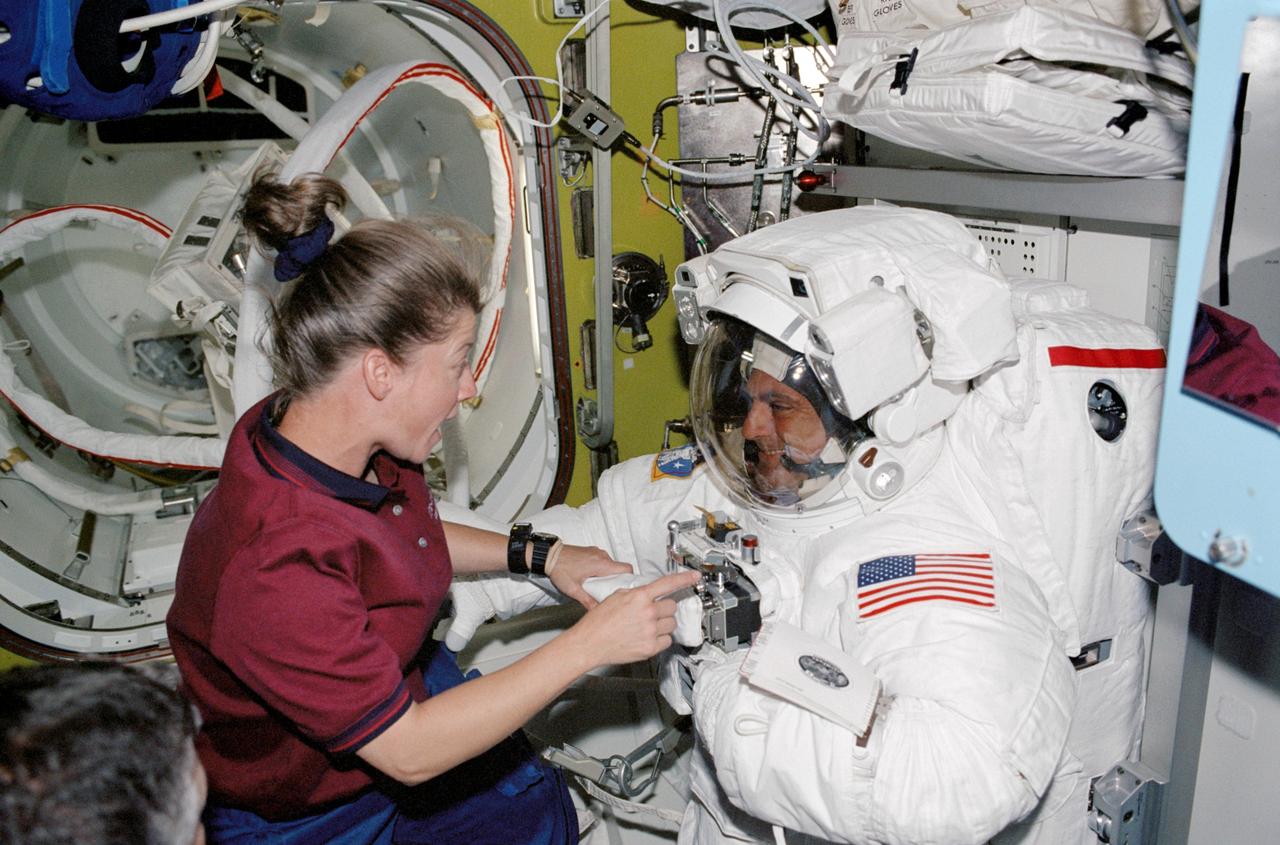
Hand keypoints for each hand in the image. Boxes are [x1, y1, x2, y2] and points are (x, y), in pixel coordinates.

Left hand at [548, 544, 631, 608]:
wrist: (548, 556)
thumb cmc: (559, 569)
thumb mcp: (573, 590)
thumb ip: (587, 601)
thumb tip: (597, 611)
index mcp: (601, 564)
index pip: (626, 568)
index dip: (630, 578)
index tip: (626, 588)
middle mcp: (601, 556)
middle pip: (619, 568)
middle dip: (617, 579)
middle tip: (610, 590)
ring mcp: (596, 552)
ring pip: (611, 564)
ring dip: (608, 574)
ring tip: (599, 585)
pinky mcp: (590, 551)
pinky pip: (603, 560)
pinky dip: (602, 568)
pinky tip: (592, 577)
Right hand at [569, 569, 701, 668]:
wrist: (589, 643)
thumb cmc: (598, 621)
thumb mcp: (616, 596)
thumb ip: (636, 593)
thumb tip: (649, 593)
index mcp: (639, 597)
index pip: (668, 584)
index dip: (684, 579)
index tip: (695, 576)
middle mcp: (648, 613)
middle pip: (671, 607)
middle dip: (664, 608)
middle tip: (651, 613)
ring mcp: (651, 631)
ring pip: (671, 624)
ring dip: (663, 624)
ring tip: (646, 626)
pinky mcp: (651, 648)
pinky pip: (667, 640)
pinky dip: (660, 639)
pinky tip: (646, 637)